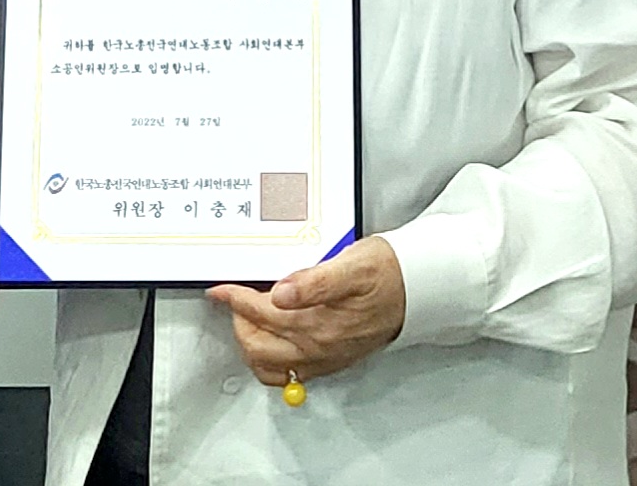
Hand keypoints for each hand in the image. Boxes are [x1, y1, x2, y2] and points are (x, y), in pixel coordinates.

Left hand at [206, 235, 404, 384]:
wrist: (417, 291)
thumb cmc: (385, 273)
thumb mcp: (352, 264)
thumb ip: (314, 281)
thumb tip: (279, 292)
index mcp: (319, 323)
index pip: (261, 313)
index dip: (234, 299)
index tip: (220, 289)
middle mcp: (318, 347)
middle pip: (257, 347)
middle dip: (239, 322)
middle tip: (237, 297)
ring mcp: (324, 358)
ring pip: (269, 366)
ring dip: (252, 342)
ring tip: (250, 316)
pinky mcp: (330, 361)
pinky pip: (289, 373)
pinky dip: (269, 357)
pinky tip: (271, 334)